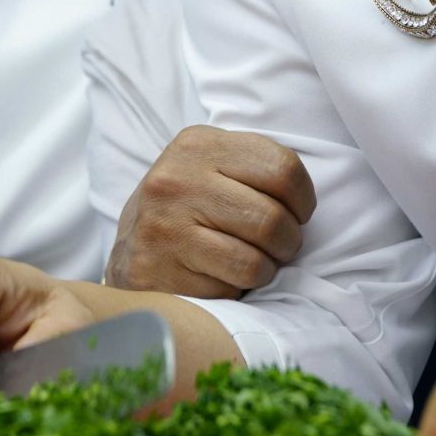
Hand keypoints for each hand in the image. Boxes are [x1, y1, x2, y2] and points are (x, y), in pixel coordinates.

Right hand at [105, 125, 314, 297]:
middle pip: (272, 219)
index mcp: (198, 145)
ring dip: (265, 270)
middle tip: (278, 246)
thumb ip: (256, 167)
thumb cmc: (191, 205)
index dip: (303, 200)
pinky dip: (236, 291)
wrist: (131, 245)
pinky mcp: (156, 271)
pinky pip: (227, 291)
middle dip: (288, 242)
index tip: (297, 213)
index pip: (282, 168)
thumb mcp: (215, 165)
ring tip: (252, 263)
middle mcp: (176, 180)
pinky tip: (220, 277)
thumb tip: (305, 197)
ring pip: (253, 262)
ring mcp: (164, 227)